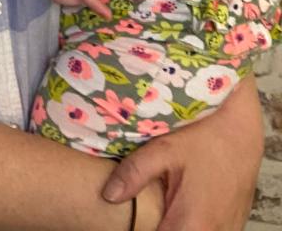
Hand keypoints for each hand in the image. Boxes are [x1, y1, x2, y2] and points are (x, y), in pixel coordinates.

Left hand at [103, 74, 261, 230]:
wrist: (242, 129)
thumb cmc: (204, 137)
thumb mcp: (164, 149)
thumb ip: (134, 173)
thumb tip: (108, 195)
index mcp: (193, 224)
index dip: (143, 230)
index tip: (132, 218)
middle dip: (158, 226)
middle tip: (144, 209)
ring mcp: (228, 230)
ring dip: (176, 224)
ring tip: (163, 203)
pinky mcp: (234, 222)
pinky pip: (210, 230)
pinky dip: (192, 222)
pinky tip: (182, 204)